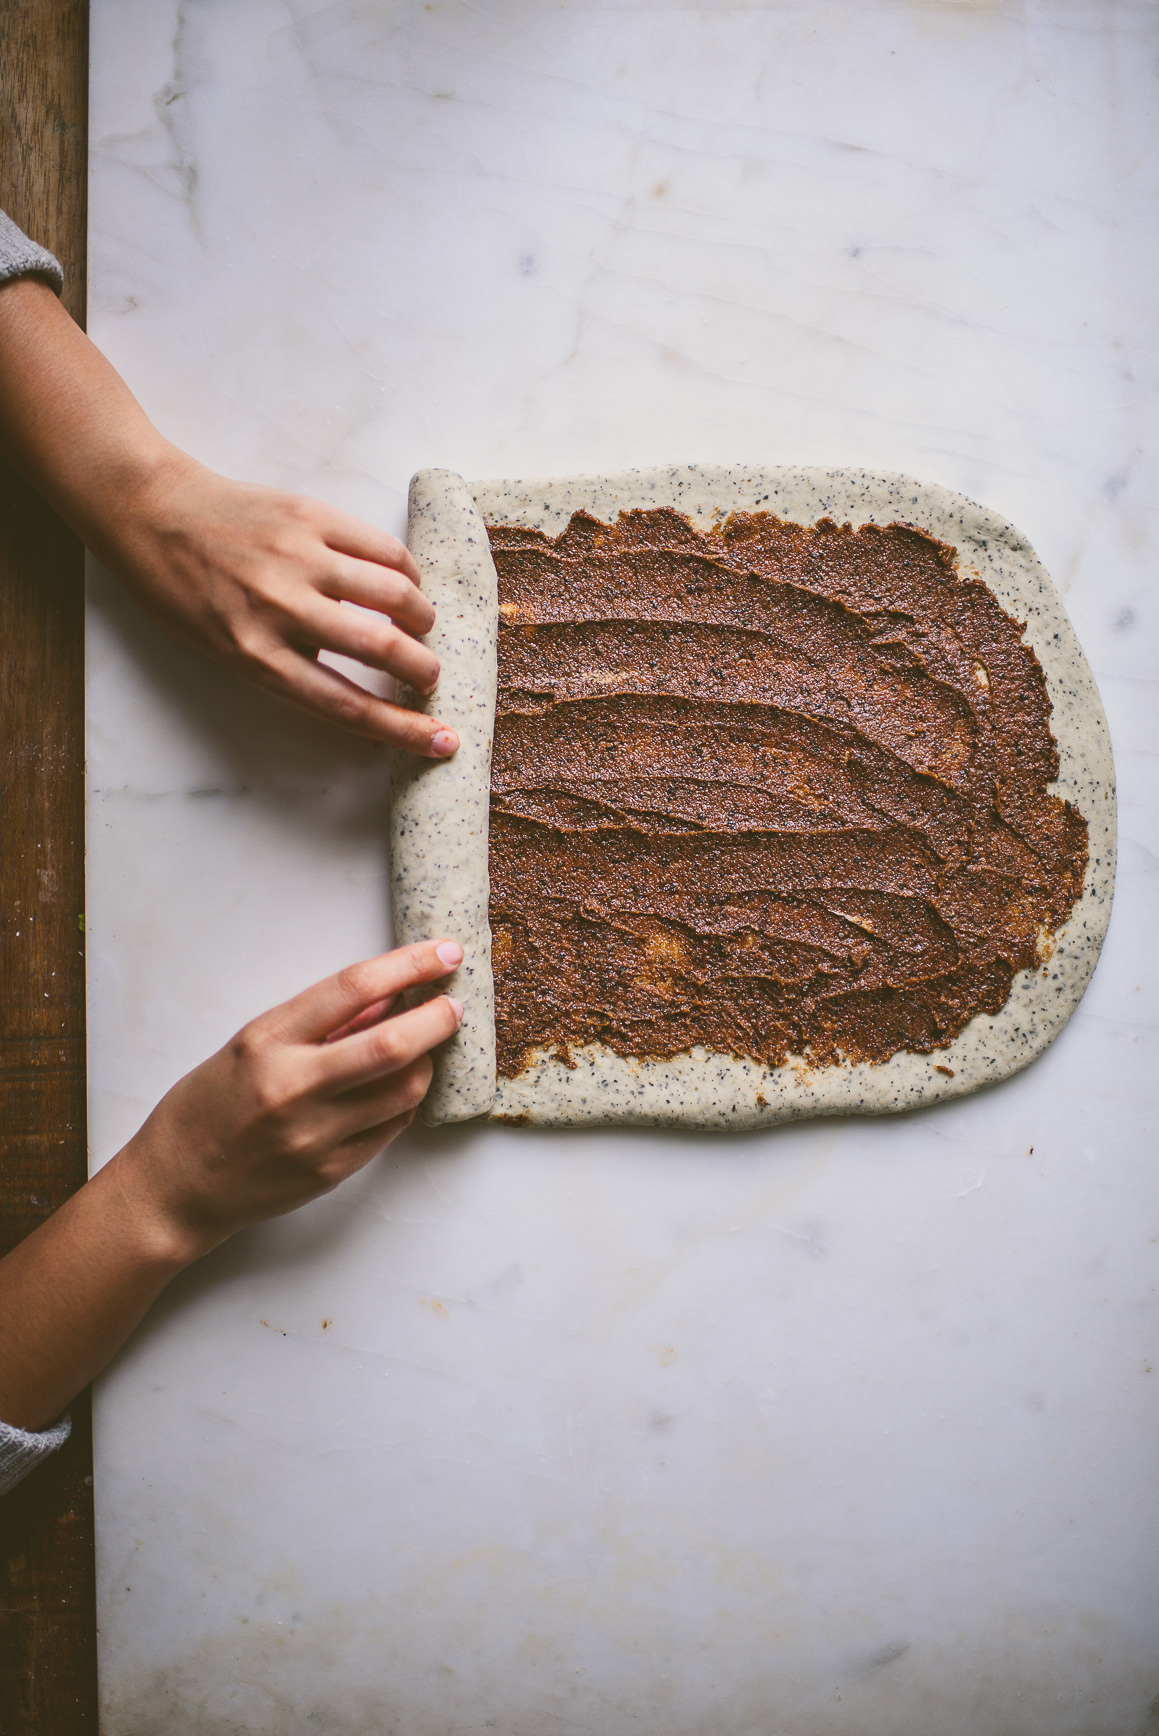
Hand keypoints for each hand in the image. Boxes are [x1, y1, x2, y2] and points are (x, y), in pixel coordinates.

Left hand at [105, 453, 458, 754]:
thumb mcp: (229, 652)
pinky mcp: (311, 516)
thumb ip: (291, 669)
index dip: (403, 731)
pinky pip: (381, 549)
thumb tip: (361, 690)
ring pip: (394, 593)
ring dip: (421, 617)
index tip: (443, 741)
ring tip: (420, 624)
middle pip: (383, 650)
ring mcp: (299, 558)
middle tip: (429, 676)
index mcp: (258, 656)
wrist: (152, 515)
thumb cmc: (185, 593)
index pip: (347, 705)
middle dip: (425, 671)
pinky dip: (405, 571)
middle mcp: (282, 609)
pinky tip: (404, 580)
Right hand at [113, 938, 464, 1262]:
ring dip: (426, 1062)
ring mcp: (314, 1136)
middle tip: (454, 1005)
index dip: (408, 965)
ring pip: (404, 1090)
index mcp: (267, 1042)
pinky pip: (391, 1128)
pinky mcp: (331, 1172)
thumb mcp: (250, 1045)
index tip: (442, 951)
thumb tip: (389, 991)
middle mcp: (293, 1088)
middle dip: (438, 1017)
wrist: (173, 1190)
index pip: (353, 989)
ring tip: (422, 1049)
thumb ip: (320, 1022)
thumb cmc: (205, 1107)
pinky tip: (395, 1088)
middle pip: (392, 1044)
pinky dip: (403, 1101)